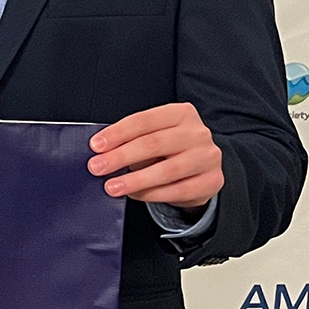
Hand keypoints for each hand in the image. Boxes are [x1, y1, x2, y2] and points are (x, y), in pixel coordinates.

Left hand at [89, 102, 222, 209]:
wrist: (201, 169)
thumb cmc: (168, 150)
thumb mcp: (151, 137)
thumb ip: (130, 141)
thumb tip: (100, 153)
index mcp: (180, 113)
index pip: (144, 120)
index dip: (117, 133)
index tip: (96, 146)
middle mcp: (198, 132)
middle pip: (154, 144)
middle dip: (121, 156)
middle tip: (97, 167)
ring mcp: (208, 157)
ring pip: (167, 170)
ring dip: (135, 180)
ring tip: (112, 187)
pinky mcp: (212, 180)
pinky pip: (178, 190)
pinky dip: (152, 194)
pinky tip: (135, 194)